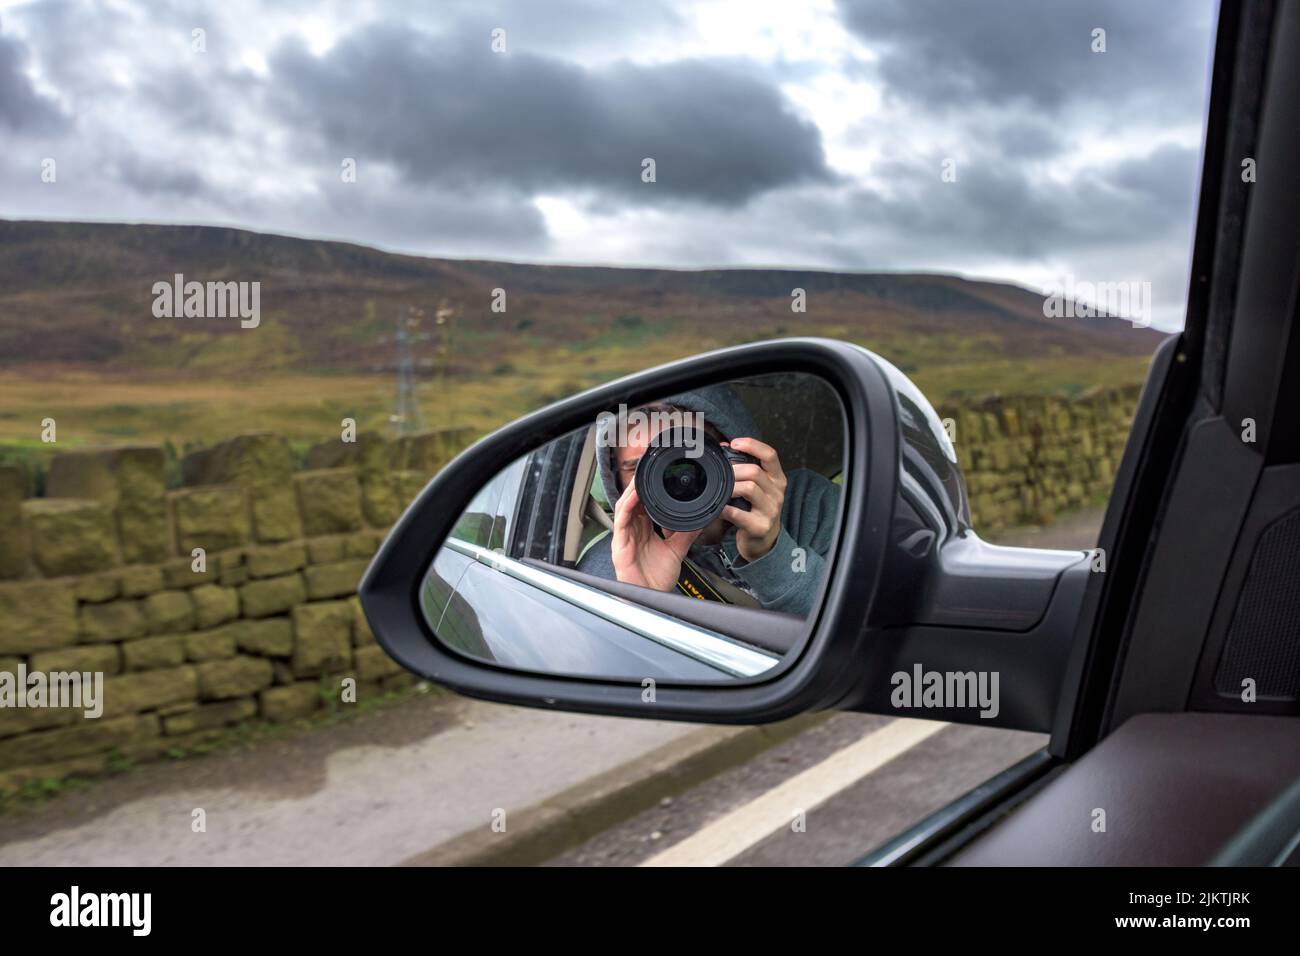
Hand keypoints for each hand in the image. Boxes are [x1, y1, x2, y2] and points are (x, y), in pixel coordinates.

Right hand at [609, 478, 701, 590]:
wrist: (652, 599)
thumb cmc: (657, 578)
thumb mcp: (676, 550)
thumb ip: (686, 534)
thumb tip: (700, 520)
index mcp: (643, 530)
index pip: (644, 503)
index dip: (648, 488)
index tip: (658, 474)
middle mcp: (632, 530)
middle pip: (633, 501)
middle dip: (639, 483)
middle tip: (649, 466)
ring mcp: (625, 537)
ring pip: (625, 506)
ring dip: (632, 490)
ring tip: (641, 475)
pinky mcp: (620, 545)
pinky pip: (621, 521)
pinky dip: (627, 507)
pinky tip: (634, 496)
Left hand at [722, 437, 786, 561]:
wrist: (764, 541)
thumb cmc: (756, 508)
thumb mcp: (758, 486)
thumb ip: (744, 466)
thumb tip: (724, 446)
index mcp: (777, 479)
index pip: (770, 454)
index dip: (752, 445)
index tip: (734, 443)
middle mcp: (777, 493)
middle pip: (754, 471)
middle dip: (733, 470)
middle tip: (721, 474)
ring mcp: (770, 510)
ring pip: (748, 488)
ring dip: (729, 487)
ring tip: (720, 490)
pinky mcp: (760, 526)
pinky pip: (738, 513)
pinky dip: (724, 509)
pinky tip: (718, 508)